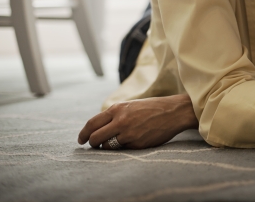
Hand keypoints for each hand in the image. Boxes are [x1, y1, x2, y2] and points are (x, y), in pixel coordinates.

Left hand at [77, 94, 197, 149]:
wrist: (174, 112)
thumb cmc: (152, 107)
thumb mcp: (130, 105)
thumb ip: (114, 114)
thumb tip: (97, 128)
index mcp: (118, 109)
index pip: (92, 124)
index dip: (83, 134)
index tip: (81, 139)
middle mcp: (121, 121)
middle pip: (96, 137)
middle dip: (92, 143)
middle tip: (93, 145)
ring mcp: (129, 134)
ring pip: (107, 146)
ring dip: (106, 147)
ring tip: (111, 143)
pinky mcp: (137, 144)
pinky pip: (123, 150)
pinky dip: (123, 147)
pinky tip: (130, 141)